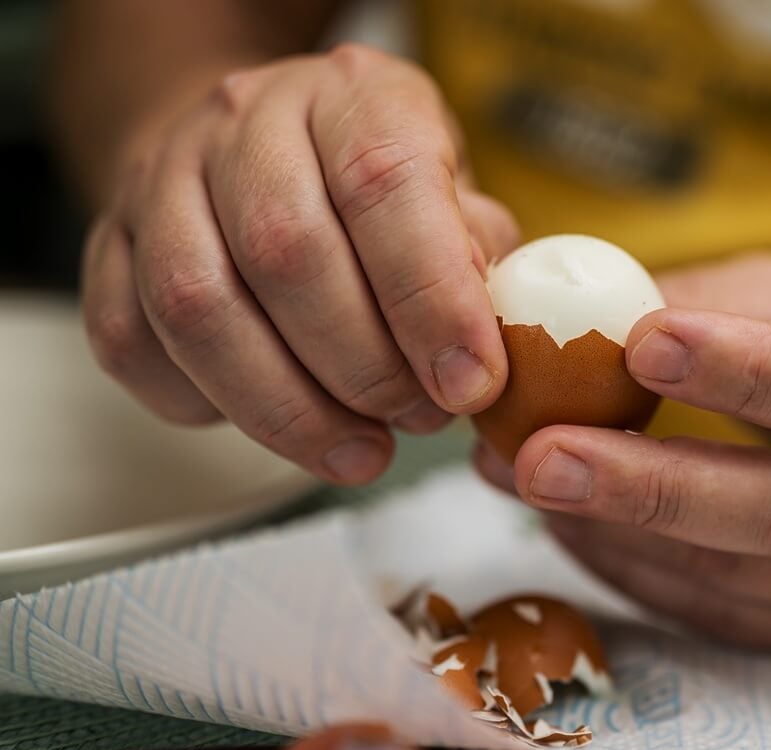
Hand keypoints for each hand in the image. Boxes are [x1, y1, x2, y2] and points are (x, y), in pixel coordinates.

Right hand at [82, 44, 518, 484]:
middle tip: (418, 419)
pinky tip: (275, 421)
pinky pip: (132, 343)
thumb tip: (482, 349)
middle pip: (286, 253)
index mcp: (352, 96)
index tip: (469, 383)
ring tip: (359, 451)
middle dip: (366, 368)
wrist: (251, 145)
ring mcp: (161, 181)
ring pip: (199, 309)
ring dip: (290, 408)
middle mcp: (246, 123)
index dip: (430, 297)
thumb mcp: (453, 193)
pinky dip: (209, 405)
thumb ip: (476, 257)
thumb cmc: (372, 184)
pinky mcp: (108, 247)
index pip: (384, 182)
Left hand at [476, 254, 770, 646]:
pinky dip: (639, 575)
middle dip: (662, 488)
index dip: (751, 371)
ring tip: (533, 483)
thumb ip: (705, 306)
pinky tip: (575, 527)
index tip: (640, 344)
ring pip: (755, 580)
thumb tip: (573, 324)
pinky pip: (730, 618)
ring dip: (628, 536)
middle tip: (544, 455)